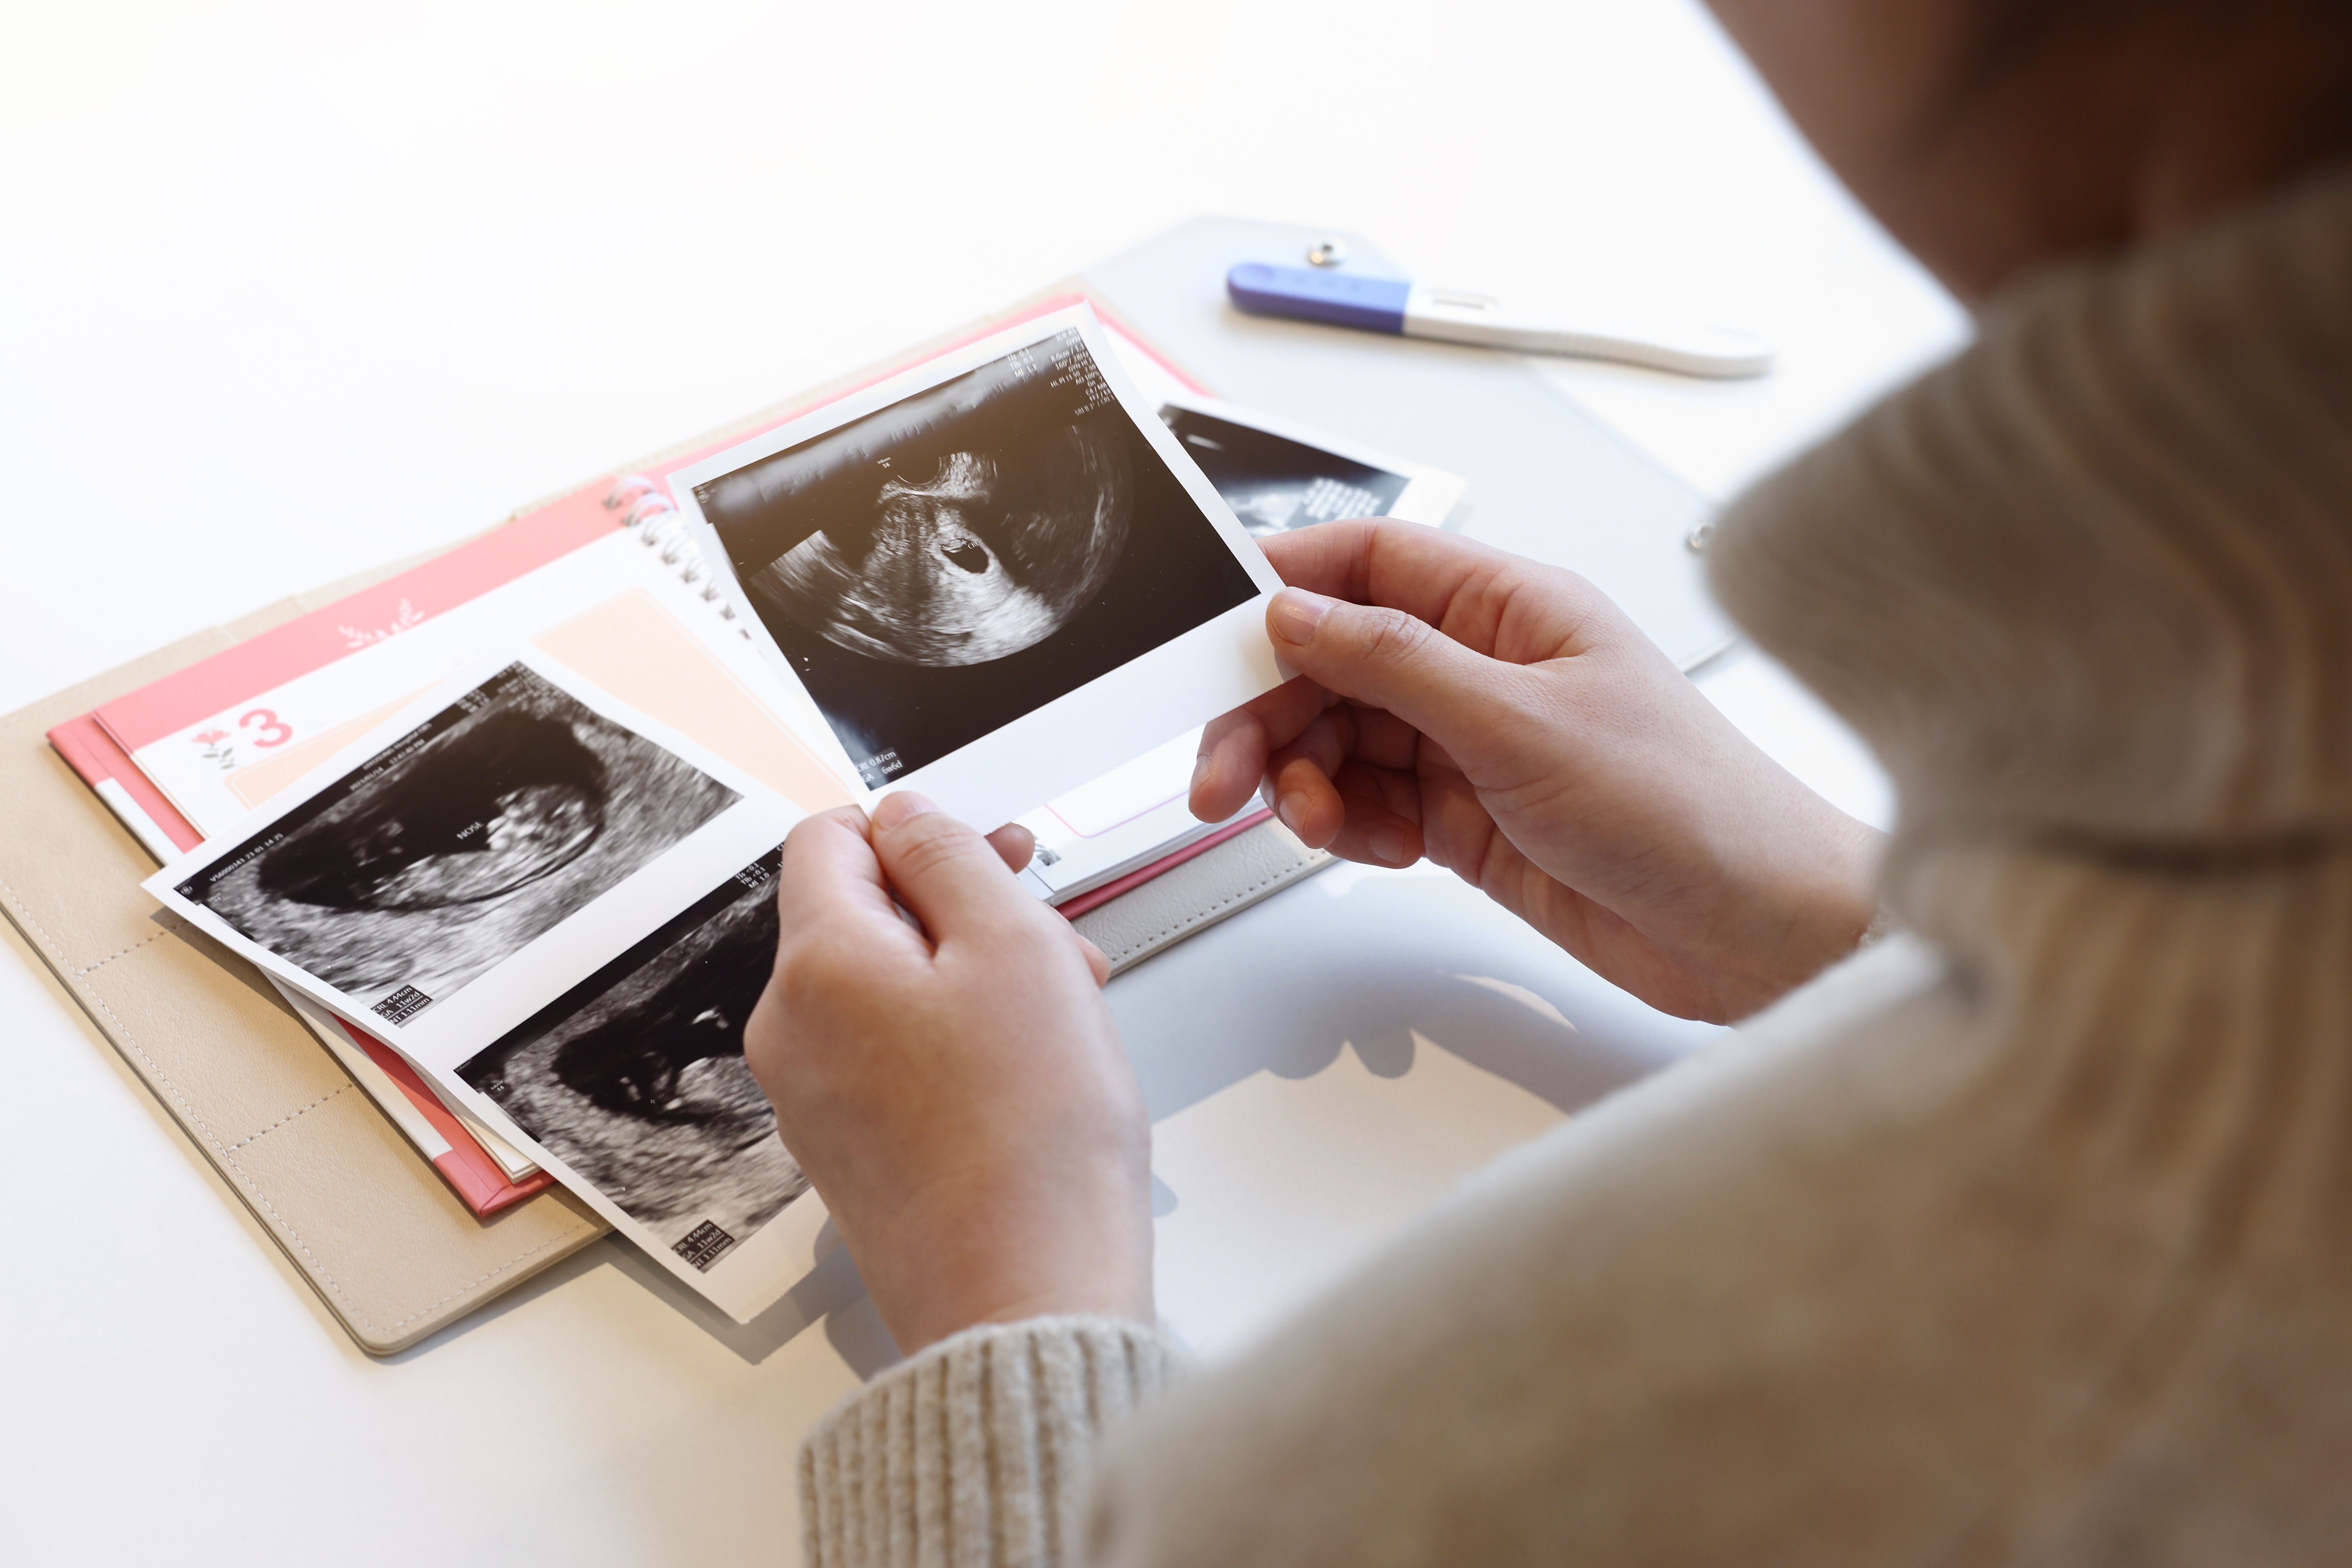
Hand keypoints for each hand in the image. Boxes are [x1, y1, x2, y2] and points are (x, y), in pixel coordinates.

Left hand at [744, 795, 1153, 1354]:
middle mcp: (792, 1032)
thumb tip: (907, 816)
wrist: (1025, 1296)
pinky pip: (894, 1058)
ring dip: (976, 974)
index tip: (990, 856)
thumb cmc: (1030, 1137)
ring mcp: (815, 1099)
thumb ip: (952, 857)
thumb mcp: (1013, 944)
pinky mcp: (852, 1151)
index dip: (917, 830)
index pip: (830, 838)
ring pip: (890, 988)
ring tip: (1063, 1008)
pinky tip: (1032, 1067)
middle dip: (963, 908)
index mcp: (818, 966)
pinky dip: (961, 1040)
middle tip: (1051, 931)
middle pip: (864, 916)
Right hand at [1193, 521, 1880, 1022]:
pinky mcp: (1469, 818)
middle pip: (1334, 660)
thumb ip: (1398, 664)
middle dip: (1269, 710)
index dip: (1282, 583)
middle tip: (1223, 771)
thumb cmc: (1692, 810)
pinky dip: (1341, 823)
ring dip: (1300, 775)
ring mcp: (1474, 745)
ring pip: (1341, 737)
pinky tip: (1350, 842)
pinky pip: (1368, 804)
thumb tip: (1297, 614)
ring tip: (1303, 818)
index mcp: (1511, 608)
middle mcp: (1486, 668)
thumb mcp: (1524, 722)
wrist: (1756, 932)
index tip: (1211, 627)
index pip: (1370, 561)